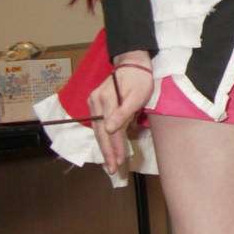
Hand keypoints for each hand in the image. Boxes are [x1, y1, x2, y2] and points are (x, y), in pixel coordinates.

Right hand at [87, 61, 152, 175]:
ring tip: (109, 164)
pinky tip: (107, 150)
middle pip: (100, 132)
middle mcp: (95, 101)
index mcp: (105, 98)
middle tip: (112, 169)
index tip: (118, 161)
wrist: (133, 63)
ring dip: (104, 148)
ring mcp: (93, 103)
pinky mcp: (96, 105)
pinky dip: (103, 138)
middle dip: (107, 152)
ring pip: (98, 130)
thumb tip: (109, 129)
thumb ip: (124, 112)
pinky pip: (99, 125)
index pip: (109, 129)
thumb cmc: (139, 79)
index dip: (114, 146)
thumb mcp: (138, 95)